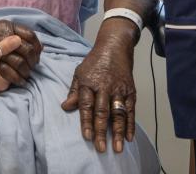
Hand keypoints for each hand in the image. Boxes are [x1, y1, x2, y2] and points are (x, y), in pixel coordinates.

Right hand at [0, 35, 22, 92]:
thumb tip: (19, 38)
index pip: (22, 70)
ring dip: (12, 58)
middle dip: (21, 58)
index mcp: (4, 82)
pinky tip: (1, 49)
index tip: (28, 45)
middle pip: (17, 70)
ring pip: (10, 68)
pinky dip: (4, 59)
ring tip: (13, 44)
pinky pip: (1, 68)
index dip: (26, 57)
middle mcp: (1, 84)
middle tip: (23, 43)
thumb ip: (4, 47)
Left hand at [61, 23, 137, 152]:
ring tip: (117, 148)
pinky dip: (130, 124)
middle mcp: (104, 87)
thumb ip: (74, 92)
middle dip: (102, 131)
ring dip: (118, 132)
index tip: (87, 137)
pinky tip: (129, 137)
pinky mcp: (130, 91)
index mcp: (89, 83)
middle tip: (101, 148)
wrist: (115, 46)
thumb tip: (65, 107)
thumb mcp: (79, 72)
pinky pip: (131, 110)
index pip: (86, 105)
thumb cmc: (94, 61)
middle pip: (103, 112)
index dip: (86, 121)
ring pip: (118, 113)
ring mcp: (118, 89)